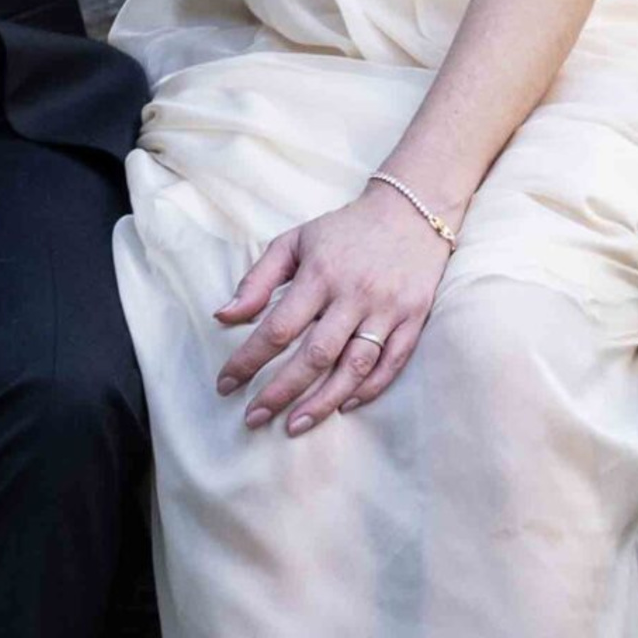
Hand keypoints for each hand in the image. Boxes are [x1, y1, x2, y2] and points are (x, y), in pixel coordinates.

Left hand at [213, 186, 453, 434]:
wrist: (412, 211)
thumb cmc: (344, 230)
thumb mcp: (295, 241)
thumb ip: (258, 279)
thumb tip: (223, 316)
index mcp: (320, 274)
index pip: (277, 327)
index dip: (248, 360)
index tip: (225, 384)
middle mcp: (355, 295)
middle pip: (315, 355)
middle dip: (281, 391)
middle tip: (253, 418)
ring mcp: (388, 309)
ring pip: (355, 366)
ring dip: (323, 402)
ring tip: (294, 426)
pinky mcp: (415, 318)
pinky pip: (393, 362)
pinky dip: (370, 388)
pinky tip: (344, 405)